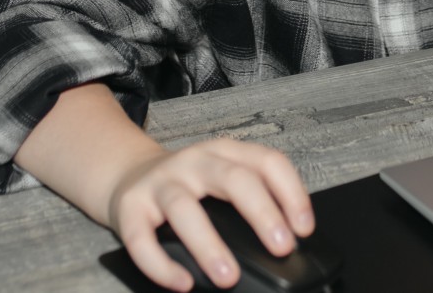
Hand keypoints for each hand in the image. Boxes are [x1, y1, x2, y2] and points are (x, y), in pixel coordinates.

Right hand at [110, 139, 313, 290]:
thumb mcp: (223, 176)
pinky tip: (182, 282)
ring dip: (209, 245)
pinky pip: (142, 238)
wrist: (128, 175)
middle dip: (262, 213)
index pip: (267, 162)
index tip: (304, 227)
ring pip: (185, 208)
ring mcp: (161, 182)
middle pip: (233, 179)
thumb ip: (252, 197)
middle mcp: (195, 162)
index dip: (291, 192)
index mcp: (225, 152)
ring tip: (228, 277)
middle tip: (281, 246)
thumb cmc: (187, 184)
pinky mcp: (130, 208)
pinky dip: (162, 264)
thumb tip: (289, 238)